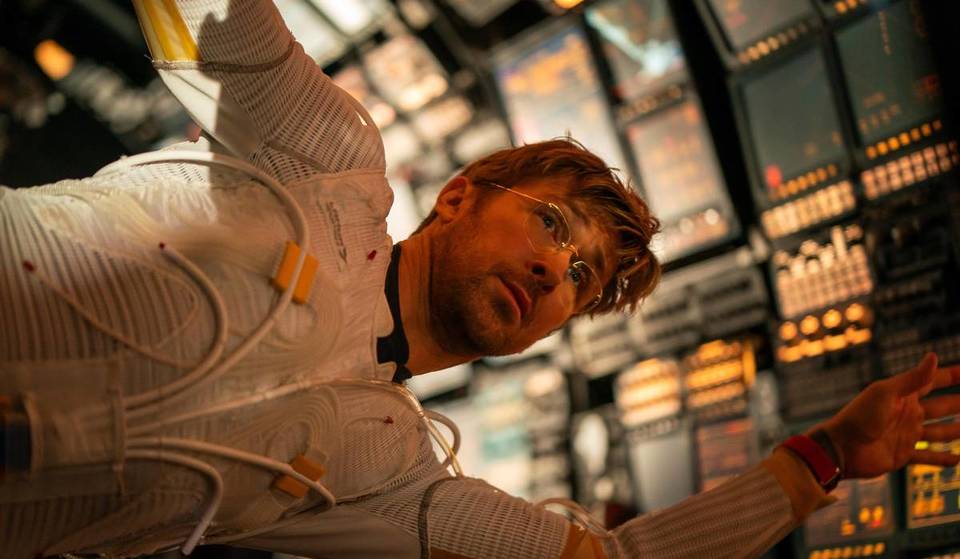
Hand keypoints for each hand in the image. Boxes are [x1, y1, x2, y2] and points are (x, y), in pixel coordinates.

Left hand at [817, 353, 959, 478]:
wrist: (841, 448)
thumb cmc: (860, 416)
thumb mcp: (886, 393)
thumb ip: (912, 379)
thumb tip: (933, 356)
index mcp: (902, 395)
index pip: (933, 381)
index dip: (952, 375)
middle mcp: (907, 413)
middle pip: (941, 407)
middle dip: (959, 403)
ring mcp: (906, 434)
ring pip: (939, 432)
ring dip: (956, 431)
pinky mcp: (903, 454)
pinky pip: (928, 457)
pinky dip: (942, 458)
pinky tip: (957, 460)